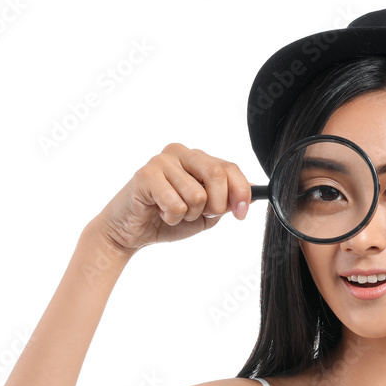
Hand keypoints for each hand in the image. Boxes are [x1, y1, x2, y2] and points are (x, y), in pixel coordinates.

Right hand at [93, 143, 253, 254]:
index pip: (229, 167)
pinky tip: (158, 212)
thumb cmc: (167, 218)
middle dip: (216, 205)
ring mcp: (162, 161)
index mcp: (197, 158)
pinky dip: (171, 217)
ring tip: (172, 211)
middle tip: (200, 214)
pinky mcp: (145, 175)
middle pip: (217, 175)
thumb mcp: (206, 213)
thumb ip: (227, 202)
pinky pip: (176, 204)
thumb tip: (255, 195)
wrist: (131, 232)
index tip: (241, 213)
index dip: (241, 192)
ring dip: (188, 215)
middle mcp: (181, 153)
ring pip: (197, 195)